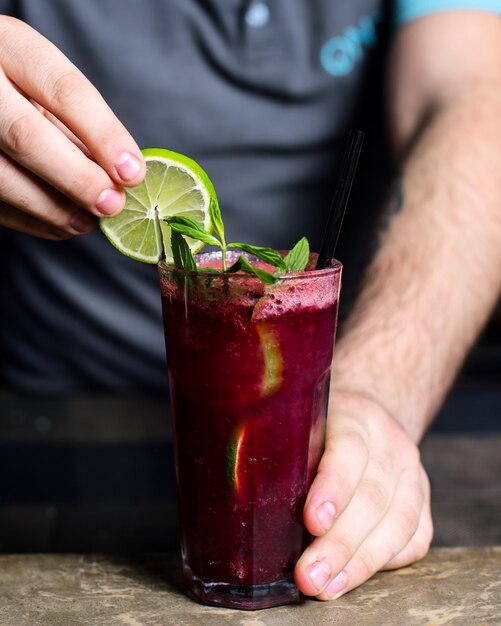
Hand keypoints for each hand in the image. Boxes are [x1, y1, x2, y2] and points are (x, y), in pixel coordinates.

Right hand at [0, 16, 144, 239]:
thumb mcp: (46, 88)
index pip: (63, 90)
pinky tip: (59, 226)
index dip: (103, 136)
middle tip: (111, 205)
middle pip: (25, 136)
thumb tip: (121, 175)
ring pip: (1, 176)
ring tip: (87, 222)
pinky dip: (29, 220)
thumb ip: (79, 125)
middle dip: (77, 178)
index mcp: (10, 47)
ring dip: (53, 208)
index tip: (132, 172)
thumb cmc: (16, 88)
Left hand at [294, 391, 432, 599]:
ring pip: (398, 523)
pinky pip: (413, 539)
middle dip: (340, 543)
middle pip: (372, 497)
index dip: (333, 488)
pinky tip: (351, 578)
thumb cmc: (322, 426)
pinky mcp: (422, 502)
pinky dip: (384, 563)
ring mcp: (413, 474)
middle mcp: (391, 444)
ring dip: (360, 563)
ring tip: (326, 587)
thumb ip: (285, 448)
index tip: (311, 522)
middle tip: (308, 575)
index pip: (350, 451)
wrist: (370, 417)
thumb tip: (248, 496)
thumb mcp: (302, 420)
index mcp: (356, 417)